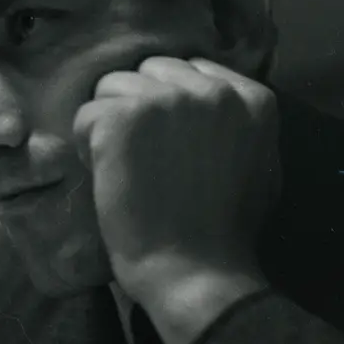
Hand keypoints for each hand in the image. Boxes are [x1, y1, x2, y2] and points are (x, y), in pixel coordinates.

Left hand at [72, 57, 279, 343]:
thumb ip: (235, 122)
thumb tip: (208, 95)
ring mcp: (166, 100)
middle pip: (149, 71)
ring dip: (111, 124)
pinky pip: (87, 115)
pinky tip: (110, 178)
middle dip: (140, 107)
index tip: (172, 146)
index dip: (171, 106)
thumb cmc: (226, 233)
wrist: (196, 273)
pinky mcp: (123, 118)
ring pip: (113, 88)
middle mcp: (212, 89)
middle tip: (145, 158)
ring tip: (127, 170)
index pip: (189, 70)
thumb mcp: (257, 163)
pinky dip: (88, 147)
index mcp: (252, 97)